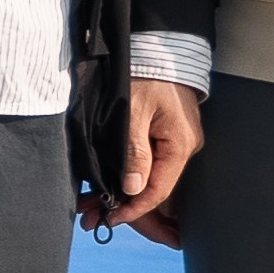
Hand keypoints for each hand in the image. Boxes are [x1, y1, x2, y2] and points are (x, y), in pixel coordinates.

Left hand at [98, 77, 203, 245]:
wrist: (159, 51)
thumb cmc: (145, 75)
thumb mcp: (133, 112)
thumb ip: (134, 151)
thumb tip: (132, 188)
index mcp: (179, 145)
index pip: (158, 190)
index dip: (134, 209)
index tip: (109, 220)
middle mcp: (183, 150)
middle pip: (156, 193)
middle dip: (125, 210)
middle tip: (92, 222)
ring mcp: (176, 146)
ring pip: (151, 182)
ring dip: (123, 197)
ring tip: (90, 210)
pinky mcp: (167, 140)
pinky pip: (151, 168)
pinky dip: (129, 180)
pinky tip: (107, 189)